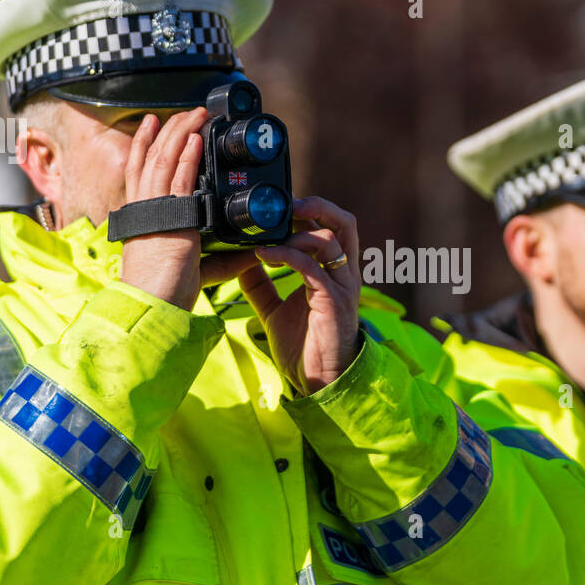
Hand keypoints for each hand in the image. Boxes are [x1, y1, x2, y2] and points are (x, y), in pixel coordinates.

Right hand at [118, 107, 208, 309]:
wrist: (153, 304)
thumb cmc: (166, 292)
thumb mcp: (197, 268)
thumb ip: (222, 259)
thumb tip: (251, 253)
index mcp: (142, 217)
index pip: (138, 170)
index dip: (144, 144)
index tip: (152, 123)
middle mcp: (144, 208)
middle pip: (151, 156)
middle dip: (169, 130)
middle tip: (186, 111)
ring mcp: (155, 210)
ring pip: (163, 159)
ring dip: (180, 133)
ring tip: (195, 113)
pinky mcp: (171, 217)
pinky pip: (178, 178)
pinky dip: (187, 155)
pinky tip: (196, 138)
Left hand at [237, 197, 361, 394]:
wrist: (319, 380)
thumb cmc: (305, 346)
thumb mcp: (275, 309)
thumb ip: (261, 285)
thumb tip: (240, 262)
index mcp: (334, 271)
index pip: (331, 226)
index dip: (309, 209)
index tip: (277, 207)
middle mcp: (343, 273)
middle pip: (343, 222)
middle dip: (316, 205)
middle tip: (285, 203)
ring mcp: (341, 286)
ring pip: (330, 239)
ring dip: (297, 230)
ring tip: (267, 233)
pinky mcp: (332, 300)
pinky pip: (311, 266)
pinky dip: (285, 254)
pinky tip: (262, 255)